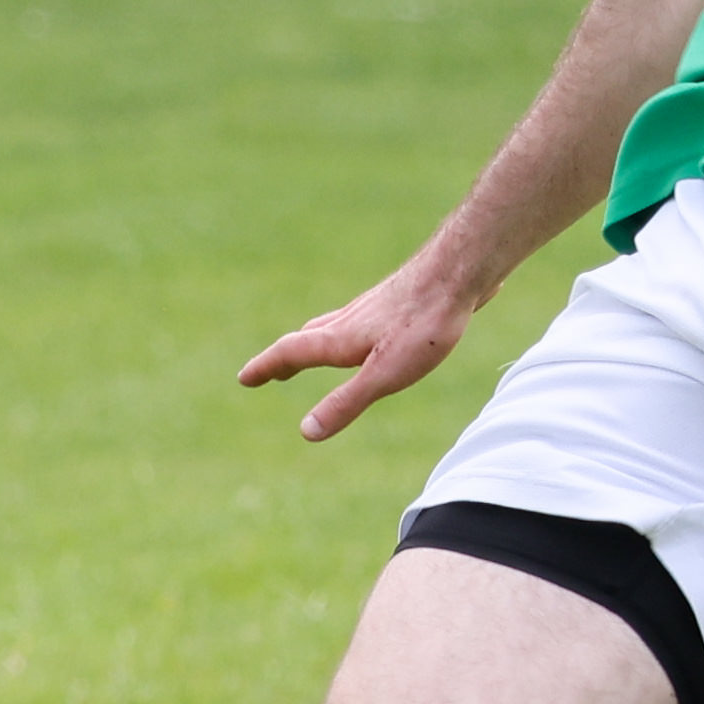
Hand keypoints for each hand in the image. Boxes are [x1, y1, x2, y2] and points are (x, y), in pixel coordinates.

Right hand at [240, 258, 485, 444]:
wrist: (459, 272)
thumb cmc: (424, 324)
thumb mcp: (384, 376)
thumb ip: (346, 403)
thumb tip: (305, 431)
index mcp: (340, 338)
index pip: (291, 353)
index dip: (266, 367)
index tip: (244, 378)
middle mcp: (350, 320)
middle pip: (308, 338)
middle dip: (288, 357)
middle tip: (273, 372)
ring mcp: (375, 308)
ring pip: (335, 325)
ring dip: (316, 341)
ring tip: (314, 351)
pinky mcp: (399, 302)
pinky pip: (362, 319)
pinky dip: (348, 330)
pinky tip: (372, 331)